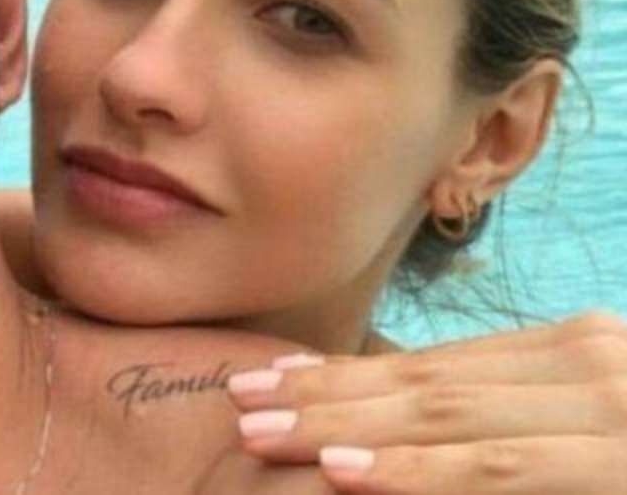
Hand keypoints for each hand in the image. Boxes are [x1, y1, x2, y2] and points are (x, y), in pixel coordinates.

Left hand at [226, 313, 626, 492]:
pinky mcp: (618, 461)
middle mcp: (585, 362)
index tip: (268, 378)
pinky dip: (423, 471)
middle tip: (238, 401)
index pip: (432, 365)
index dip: (343, 373)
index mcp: (569, 354)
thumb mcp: (586, 421)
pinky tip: (349, 473)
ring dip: (345, 425)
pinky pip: (508, 465)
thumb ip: (515, 423)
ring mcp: (609, 406)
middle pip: (425, 382)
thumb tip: (409, 433)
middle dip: (323, 394)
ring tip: (264, 432)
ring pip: (451, 416)